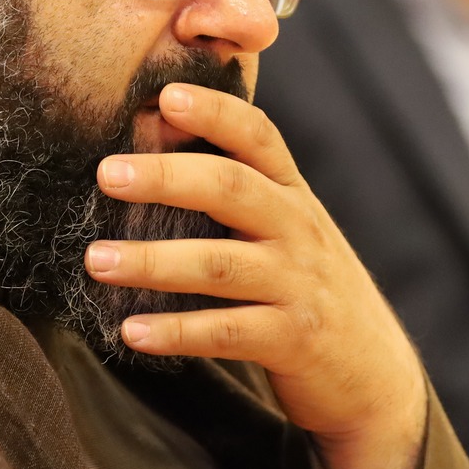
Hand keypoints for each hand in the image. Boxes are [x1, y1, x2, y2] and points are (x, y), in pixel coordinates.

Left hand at [87, 82, 428, 468]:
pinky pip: (227, 332)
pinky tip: (130, 331)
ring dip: (153, 261)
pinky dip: (176, 332)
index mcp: (292, 193)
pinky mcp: (293, 340)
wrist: (372, 373)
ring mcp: (299, 285)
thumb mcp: (286, 227)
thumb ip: (236, 186)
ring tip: (96, 261)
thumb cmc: (306, 286)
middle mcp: (299, 230)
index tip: (164, 94)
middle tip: (105, 173)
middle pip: (231, 188)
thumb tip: (152, 129)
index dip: (215, 110)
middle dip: (166, 176)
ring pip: (220, 265)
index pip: (257, 136)